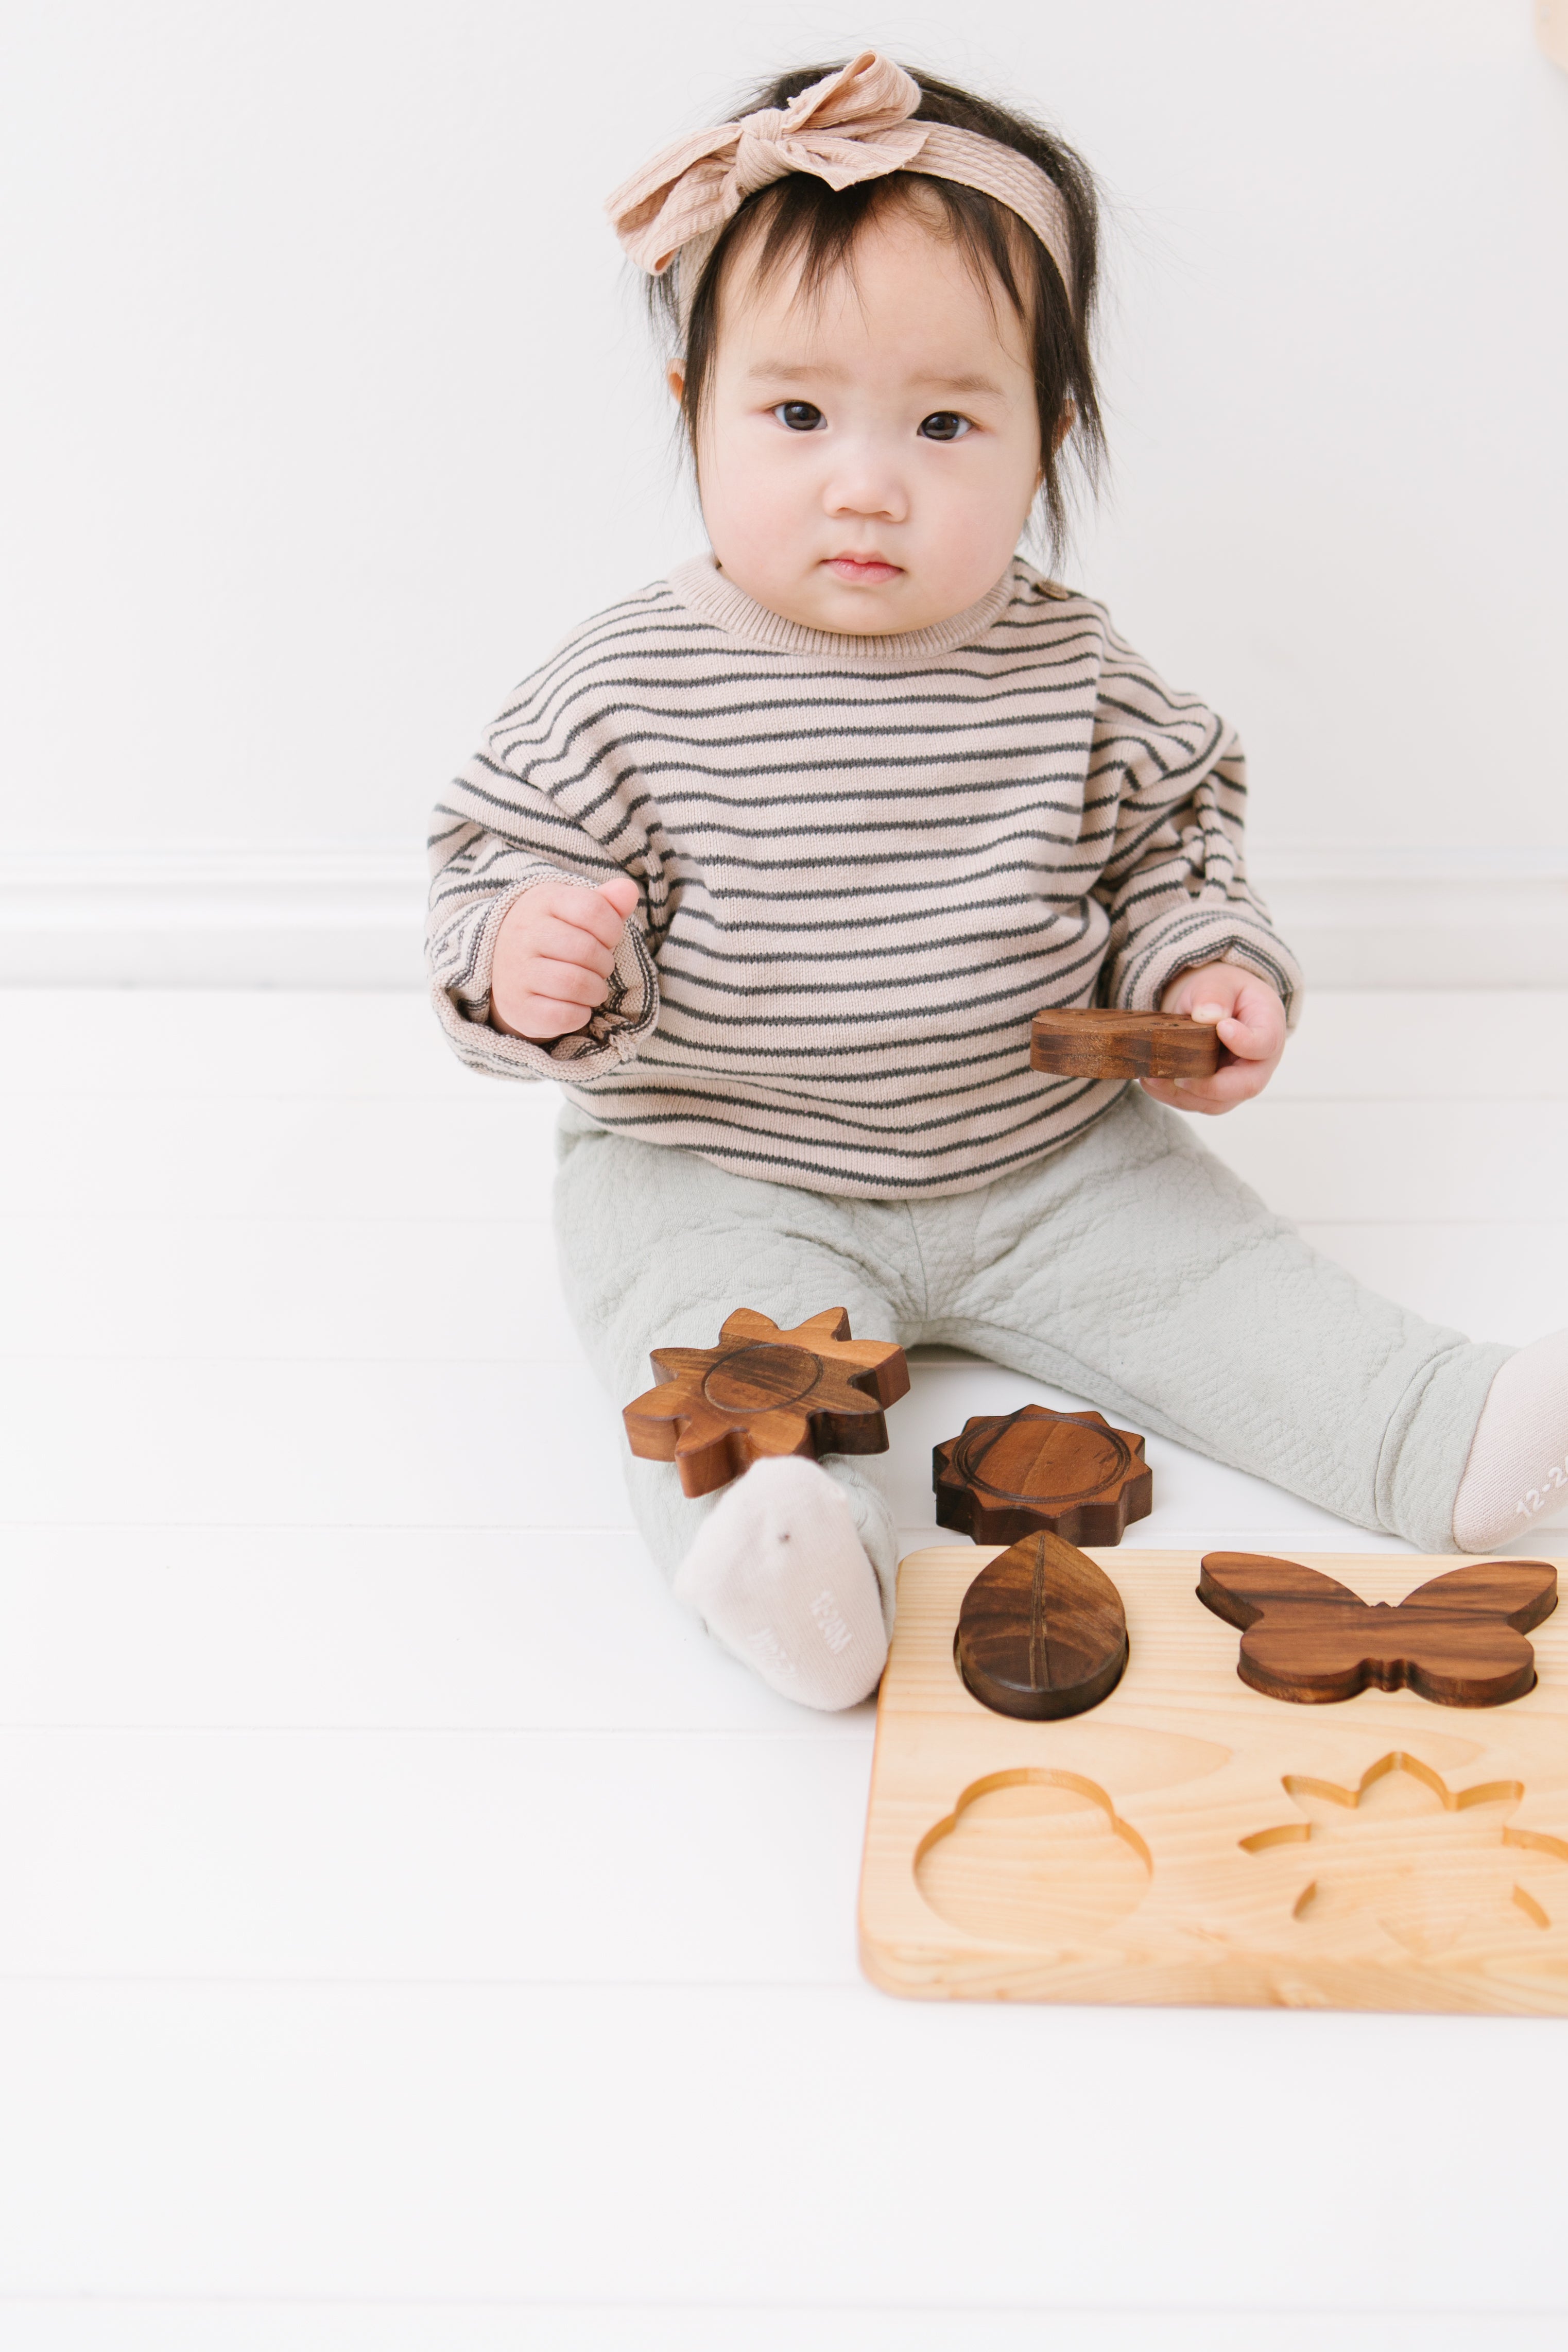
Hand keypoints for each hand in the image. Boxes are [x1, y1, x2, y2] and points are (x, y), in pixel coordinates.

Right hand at [489, 874, 640, 1040]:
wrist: (506, 966)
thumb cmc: (556, 936)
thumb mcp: (577, 911)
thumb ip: (607, 902)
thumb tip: (628, 890)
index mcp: (542, 902)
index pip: (592, 909)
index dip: (612, 929)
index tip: (608, 939)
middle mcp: (523, 934)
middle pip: (586, 950)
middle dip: (604, 964)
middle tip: (600, 968)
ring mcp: (516, 971)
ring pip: (575, 984)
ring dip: (596, 991)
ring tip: (592, 988)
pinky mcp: (517, 1006)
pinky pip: (562, 1016)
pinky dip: (580, 1015)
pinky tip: (576, 1006)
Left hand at [1140, 961, 1286, 1114]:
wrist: (1213, 1006)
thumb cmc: (1222, 992)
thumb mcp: (1219, 982)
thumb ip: (1215, 995)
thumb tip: (1208, 1016)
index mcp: (1268, 1029)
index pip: (1264, 1044)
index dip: (1245, 1042)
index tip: (1222, 1028)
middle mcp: (1257, 1063)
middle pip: (1245, 1086)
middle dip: (1210, 1087)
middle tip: (1180, 1077)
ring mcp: (1236, 1083)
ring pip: (1216, 1103)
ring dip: (1183, 1095)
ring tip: (1154, 1078)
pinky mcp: (1213, 1093)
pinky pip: (1195, 1102)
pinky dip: (1170, 1096)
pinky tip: (1151, 1081)